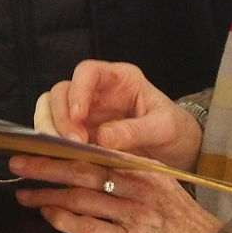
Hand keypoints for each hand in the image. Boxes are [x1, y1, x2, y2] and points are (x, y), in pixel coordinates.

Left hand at [8, 154, 220, 232]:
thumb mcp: (166, 190)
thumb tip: (99, 167)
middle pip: (84, 169)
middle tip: (19, 161)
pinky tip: (48, 214)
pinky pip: (90, 228)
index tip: (44, 143)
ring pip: (81, 196)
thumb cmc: (187, 227)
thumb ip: (135, 176)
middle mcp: (140, 187)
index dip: (68, 147)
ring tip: (24, 193)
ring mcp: (135, 215)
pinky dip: (65, 220)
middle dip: (48, 164)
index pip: (100, 151)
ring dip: (47, 194)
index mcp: (148, 170)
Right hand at [33, 60, 201, 170]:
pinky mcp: (81, 134)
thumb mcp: (164, 128)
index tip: (79, 116)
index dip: (78, 90)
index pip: (88, 71)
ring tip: (67, 154)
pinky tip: (66, 161)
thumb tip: (103, 137)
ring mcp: (87, 113)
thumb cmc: (175, 130)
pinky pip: (58, 135)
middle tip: (73, 144)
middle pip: (62, 91)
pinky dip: (55, 146)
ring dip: (53, 131)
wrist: (178, 150)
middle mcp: (98, 92)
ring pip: (52, 110)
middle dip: (60, 116)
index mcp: (121, 79)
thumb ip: (135, 130)